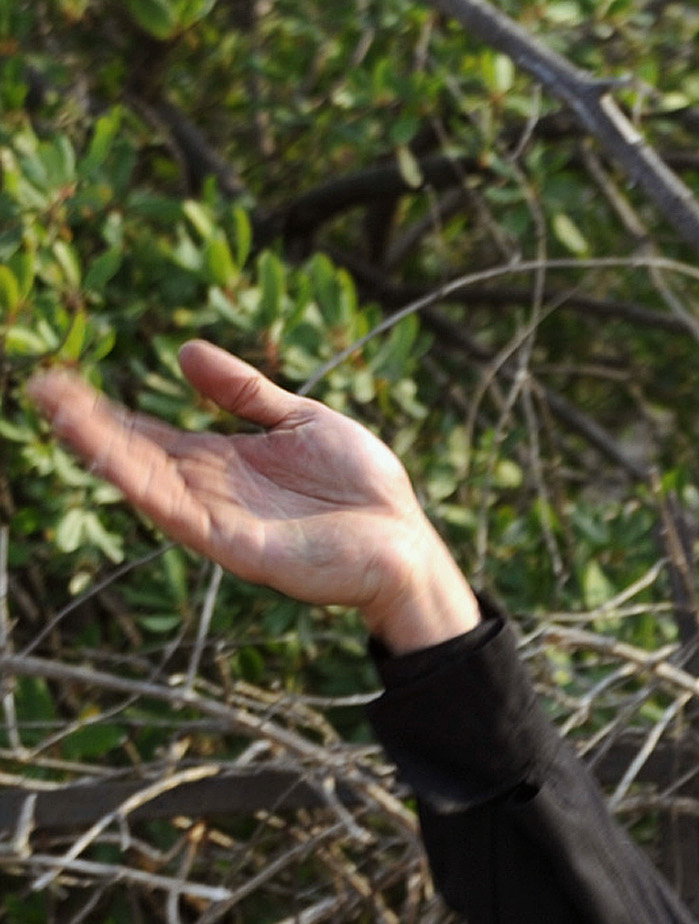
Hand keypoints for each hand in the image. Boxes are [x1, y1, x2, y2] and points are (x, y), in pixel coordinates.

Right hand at [24, 340, 480, 652]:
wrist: (408, 543)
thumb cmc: (364, 488)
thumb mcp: (302, 421)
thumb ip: (245, 393)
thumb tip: (185, 351)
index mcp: (222, 462)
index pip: (150, 433)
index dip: (106, 411)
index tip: (61, 381)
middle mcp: (211, 492)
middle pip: (137, 455)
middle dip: (89, 426)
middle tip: (42, 390)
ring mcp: (222, 521)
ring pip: (149, 485)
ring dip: (105, 453)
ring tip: (63, 418)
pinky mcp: (241, 549)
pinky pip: (183, 518)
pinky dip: (148, 490)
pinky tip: (116, 463)